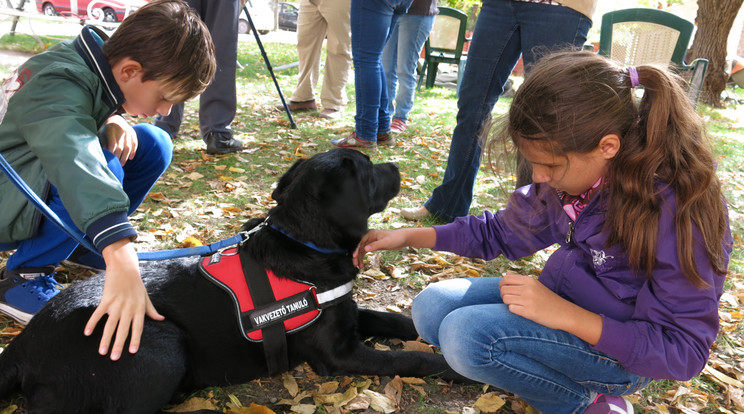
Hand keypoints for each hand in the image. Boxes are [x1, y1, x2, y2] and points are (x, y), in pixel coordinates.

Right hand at [84, 239, 163, 359]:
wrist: (125, 268)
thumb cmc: (136, 284)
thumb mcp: (146, 297)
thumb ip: (151, 310)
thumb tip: (161, 319)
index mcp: (139, 309)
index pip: (138, 327)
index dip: (135, 339)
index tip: (132, 351)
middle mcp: (128, 308)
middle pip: (123, 329)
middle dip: (119, 344)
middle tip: (114, 358)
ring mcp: (116, 304)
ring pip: (110, 325)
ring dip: (105, 339)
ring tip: (102, 352)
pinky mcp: (106, 300)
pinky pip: (98, 313)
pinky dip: (92, 323)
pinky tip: (87, 333)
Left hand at [103, 115, 137, 165]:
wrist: (114, 119)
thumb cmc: (105, 130)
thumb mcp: (101, 135)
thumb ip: (103, 144)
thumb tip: (104, 156)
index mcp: (111, 130)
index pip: (112, 145)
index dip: (112, 154)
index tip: (110, 161)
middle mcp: (121, 130)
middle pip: (121, 148)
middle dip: (118, 158)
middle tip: (116, 165)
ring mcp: (128, 131)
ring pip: (128, 147)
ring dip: (125, 157)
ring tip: (122, 164)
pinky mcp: (133, 133)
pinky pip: (135, 144)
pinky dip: (133, 152)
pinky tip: (130, 158)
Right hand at [352, 228, 435, 267]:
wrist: (403, 238)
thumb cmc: (395, 238)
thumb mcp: (385, 242)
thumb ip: (375, 246)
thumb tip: (365, 249)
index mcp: (371, 234)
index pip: (360, 242)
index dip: (356, 250)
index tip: (354, 257)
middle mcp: (370, 237)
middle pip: (360, 247)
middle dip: (357, 256)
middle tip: (355, 264)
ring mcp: (372, 241)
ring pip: (362, 250)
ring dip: (360, 258)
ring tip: (359, 266)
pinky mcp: (374, 245)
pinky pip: (366, 252)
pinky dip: (364, 257)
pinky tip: (363, 263)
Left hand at [499, 272, 601, 344]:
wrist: (564, 313)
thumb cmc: (548, 299)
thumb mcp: (536, 285)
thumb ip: (520, 280)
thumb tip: (506, 274)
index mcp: (530, 280)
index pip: (506, 279)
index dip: (502, 285)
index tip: (505, 289)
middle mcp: (528, 288)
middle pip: (503, 289)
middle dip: (503, 295)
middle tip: (510, 299)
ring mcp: (528, 300)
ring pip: (505, 299)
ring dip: (508, 303)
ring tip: (516, 304)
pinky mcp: (529, 312)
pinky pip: (511, 309)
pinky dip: (514, 310)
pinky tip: (521, 310)